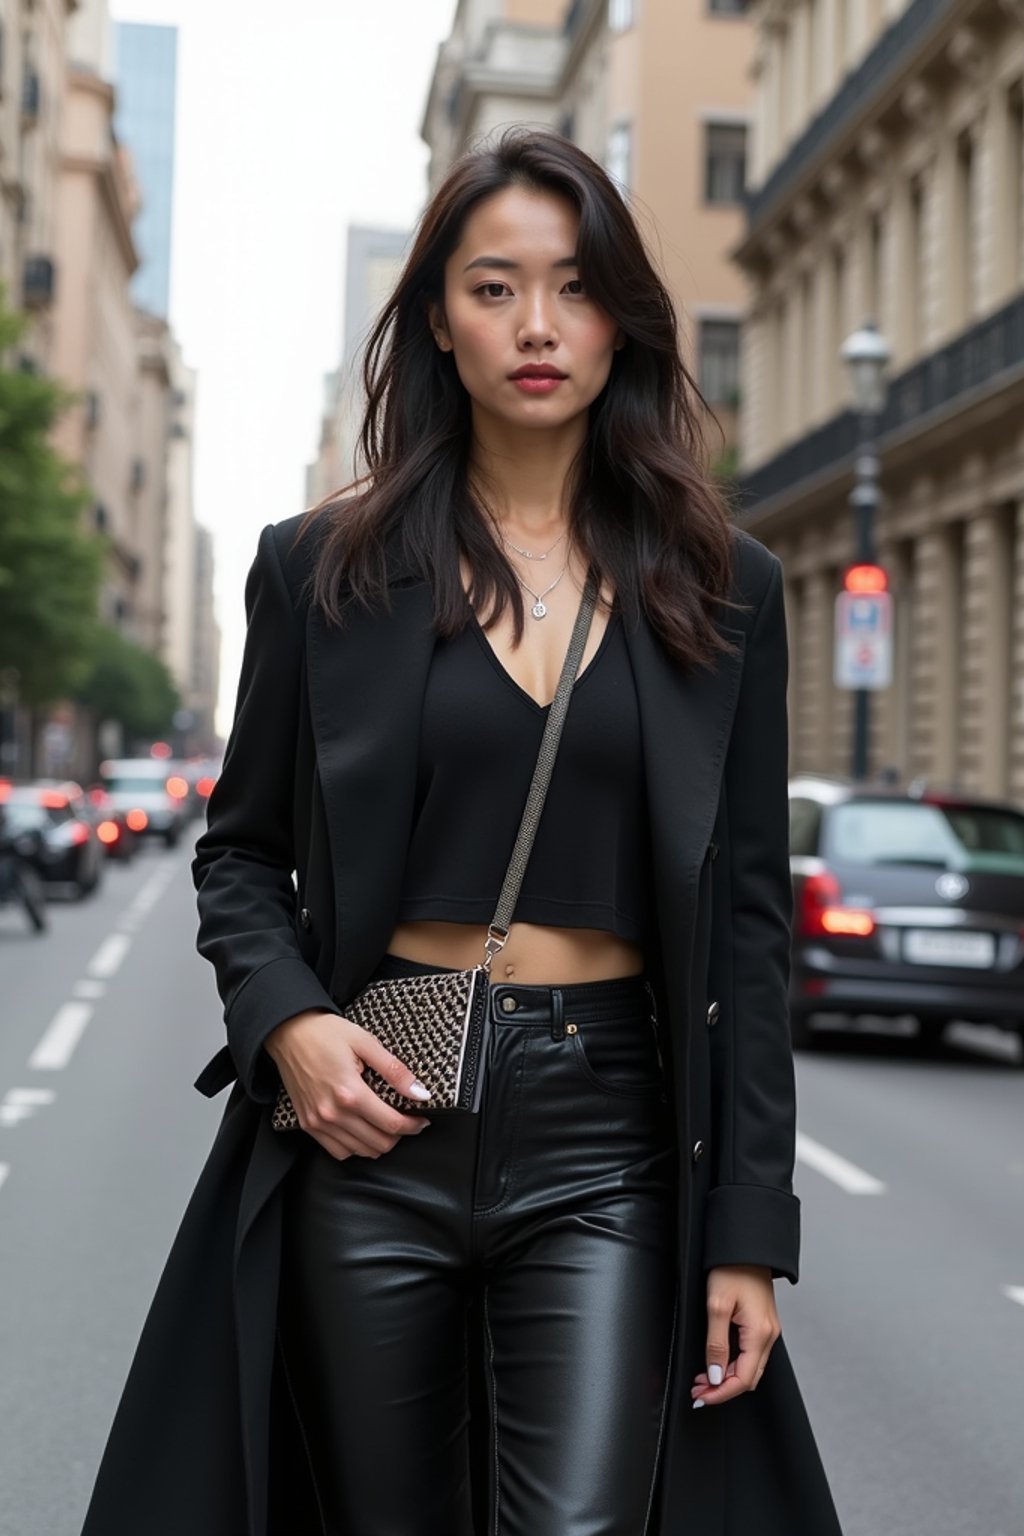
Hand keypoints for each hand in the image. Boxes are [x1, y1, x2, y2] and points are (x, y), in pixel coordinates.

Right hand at [264, 1009, 432, 1160]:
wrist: (288, 1033)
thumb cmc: (326, 1033)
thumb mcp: (366, 1042)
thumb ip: (395, 1071)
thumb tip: (420, 1093)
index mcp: (350, 1093)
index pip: (392, 1124)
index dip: (413, 1125)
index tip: (422, 1120)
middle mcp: (332, 1114)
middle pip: (378, 1144)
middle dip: (400, 1136)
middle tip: (407, 1121)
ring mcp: (318, 1122)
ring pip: (360, 1152)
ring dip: (379, 1143)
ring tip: (386, 1126)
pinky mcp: (308, 1125)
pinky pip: (338, 1151)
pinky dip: (355, 1147)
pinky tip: (363, 1131)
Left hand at [690, 1264, 780, 1407]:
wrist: (746, 1246)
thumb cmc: (732, 1268)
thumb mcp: (717, 1305)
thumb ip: (716, 1344)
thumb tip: (715, 1375)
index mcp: (760, 1333)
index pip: (743, 1379)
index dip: (721, 1393)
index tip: (701, 1397)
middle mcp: (769, 1335)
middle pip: (748, 1378)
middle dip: (723, 1388)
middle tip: (698, 1389)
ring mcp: (768, 1330)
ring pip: (750, 1367)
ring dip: (727, 1377)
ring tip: (703, 1378)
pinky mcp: (763, 1324)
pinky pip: (750, 1354)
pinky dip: (733, 1363)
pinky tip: (717, 1361)